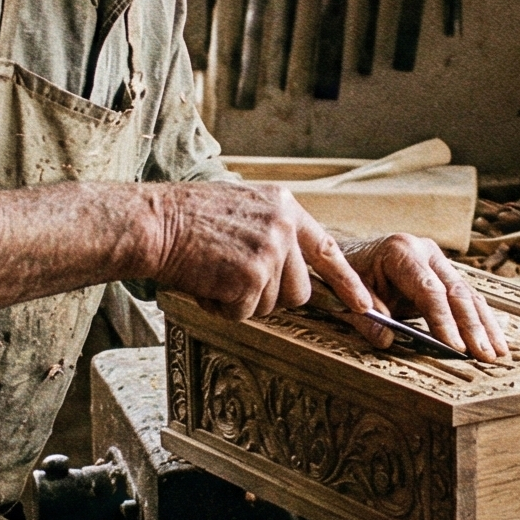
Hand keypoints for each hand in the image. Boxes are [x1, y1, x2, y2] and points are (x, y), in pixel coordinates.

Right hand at [143, 183, 379, 322]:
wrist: (154, 223)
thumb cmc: (188, 220)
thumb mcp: (244, 208)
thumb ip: (275, 232)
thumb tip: (297, 275)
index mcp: (284, 207)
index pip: (327, 251)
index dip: (347, 283)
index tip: (365, 305)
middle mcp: (283, 226)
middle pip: (299, 290)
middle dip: (270, 296)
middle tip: (232, 276)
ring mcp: (269, 251)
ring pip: (272, 305)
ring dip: (242, 300)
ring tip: (214, 272)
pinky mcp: (250, 276)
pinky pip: (244, 313)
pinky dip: (222, 307)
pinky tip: (205, 281)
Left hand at [343, 234, 509, 359]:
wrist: (341, 257)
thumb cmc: (343, 277)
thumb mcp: (344, 297)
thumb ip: (364, 318)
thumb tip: (386, 340)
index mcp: (400, 251)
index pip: (429, 289)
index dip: (444, 319)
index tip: (455, 347)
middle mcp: (424, 251)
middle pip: (456, 291)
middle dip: (472, 327)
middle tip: (485, 356)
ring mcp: (437, 261)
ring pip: (468, 295)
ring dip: (484, 327)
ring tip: (499, 354)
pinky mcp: (443, 275)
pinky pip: (466, 298)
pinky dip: (480, 322)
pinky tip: (493, 342)